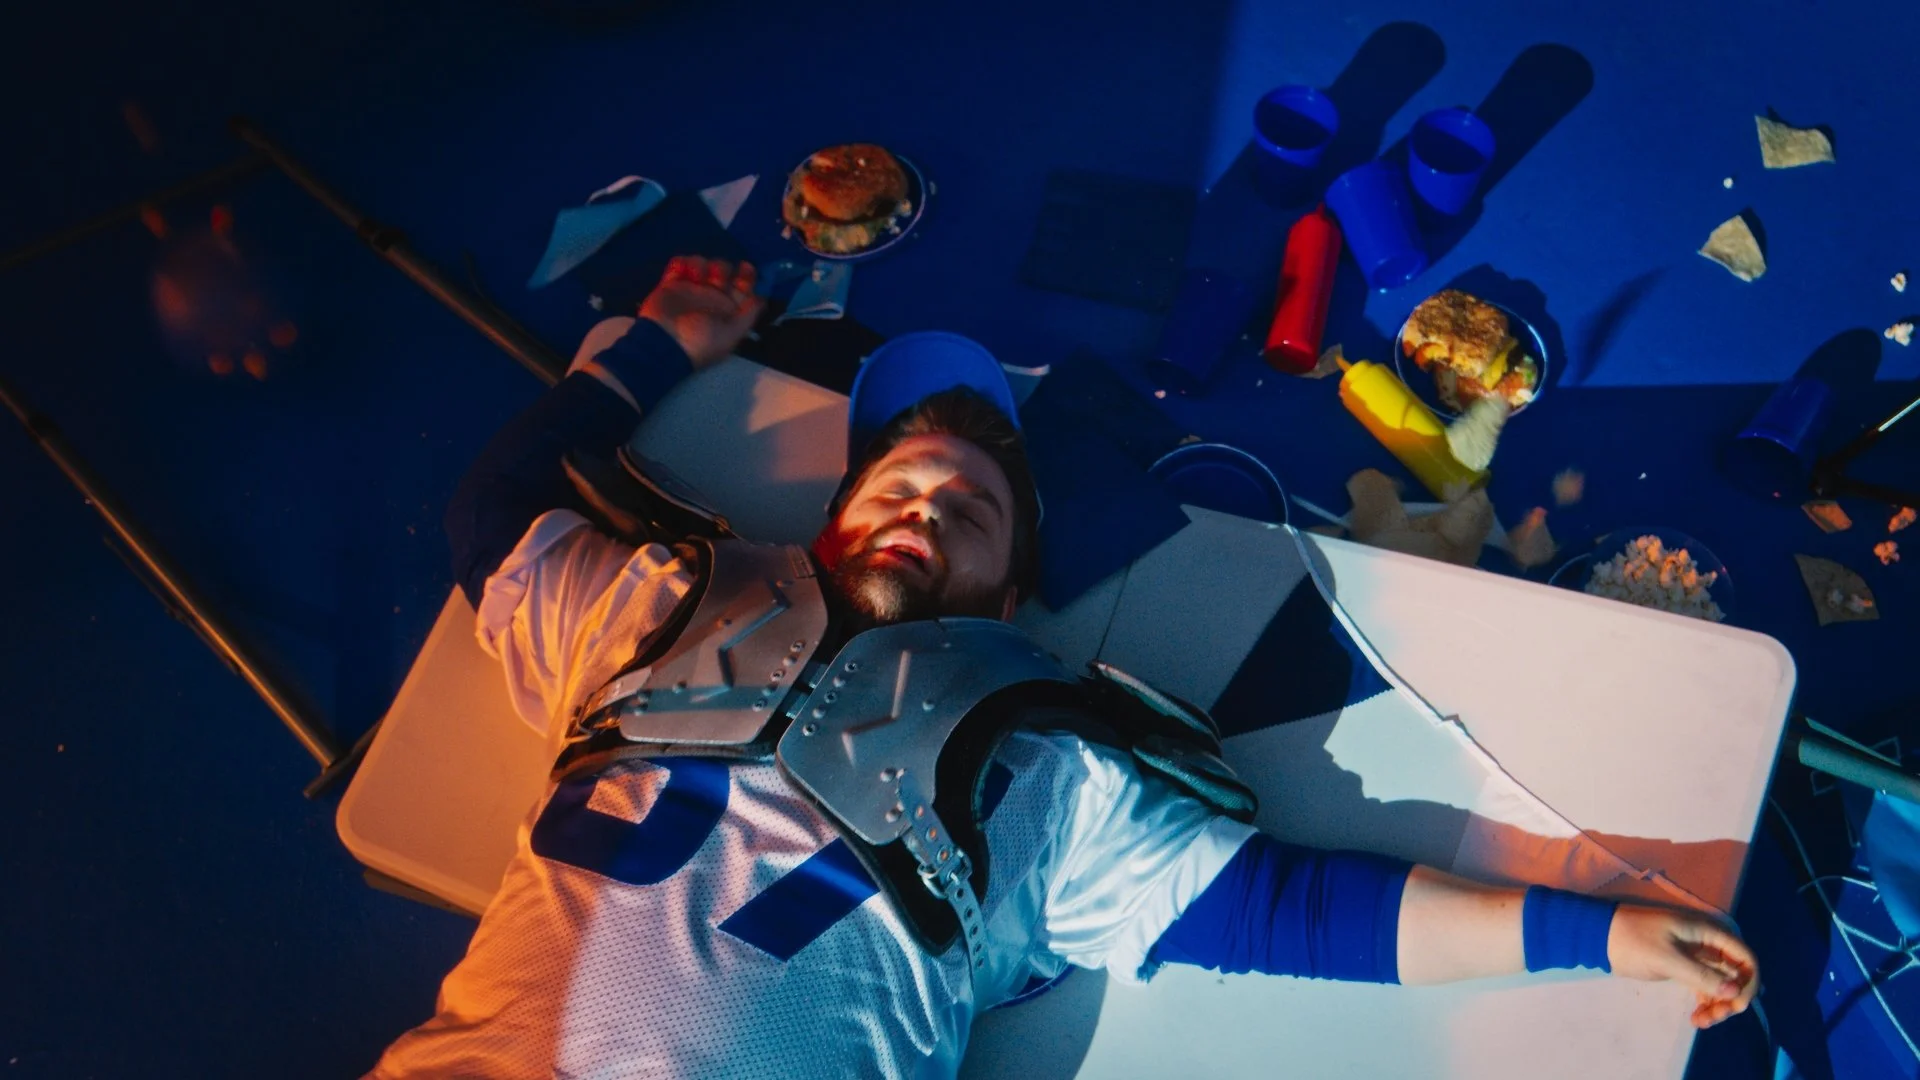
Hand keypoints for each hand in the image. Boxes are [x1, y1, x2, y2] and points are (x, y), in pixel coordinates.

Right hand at [638, 256, 764, 368]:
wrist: (664, 343)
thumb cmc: (701, 340)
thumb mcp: (732, 334)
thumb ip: (749, 314)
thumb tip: (762, 297)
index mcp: (728, 309)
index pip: (743, 286)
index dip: (748, 275)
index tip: (746, 267)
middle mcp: (711, 297)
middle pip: (723, 270)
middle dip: (723, 268)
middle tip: (716, 277)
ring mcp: (691, 290)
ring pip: (702, 263)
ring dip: (701, 264)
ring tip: (696, 278)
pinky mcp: (670, 285)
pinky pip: (679, 264)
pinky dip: (682, 263)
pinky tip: (682, 272)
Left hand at [1608, 904, 1758, 1027]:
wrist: (1600, 936)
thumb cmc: (1633, 941)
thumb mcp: (1667, 958)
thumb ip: (1701, 975)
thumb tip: (1734, 993)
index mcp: (1708, 933)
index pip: (1745, 957)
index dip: (1749, 982)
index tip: (1737, 1005)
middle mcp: (1708, 944)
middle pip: (1735, 974)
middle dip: (1731, 998)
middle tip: (1715, 1017)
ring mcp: (1696, 956)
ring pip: (1721, 984)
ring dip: (1718, 1005)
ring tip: (1701, 1022)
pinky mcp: (1684, 967)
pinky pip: (1704, 987)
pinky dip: (1705, 1003)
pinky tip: (1696, 1019)